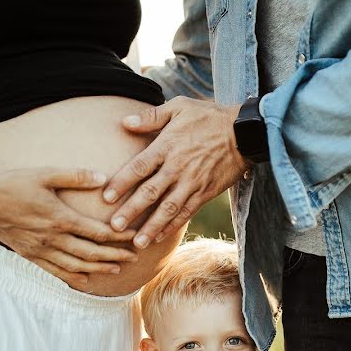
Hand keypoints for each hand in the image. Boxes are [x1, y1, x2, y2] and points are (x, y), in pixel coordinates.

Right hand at [0, 168, 138, 286]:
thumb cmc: (13, 185)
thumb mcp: (45, 174)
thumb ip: (75, 176)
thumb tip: (103, 176)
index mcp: (60, 218)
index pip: (97, 232)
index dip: (118, 237)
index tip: (134, 237)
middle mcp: (53, 238)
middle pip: (91, 253)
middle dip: (115, 256)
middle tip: (134, 258)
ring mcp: (41, 250)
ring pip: (76, 266)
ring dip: (98, 269)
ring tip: (116, 270)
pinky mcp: (31, 255)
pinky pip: (56, 271)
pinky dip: (73, 277)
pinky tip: (85, 279)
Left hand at [102, 97, 249, 247]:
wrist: (244, 132)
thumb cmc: (209, 116)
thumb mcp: (180, 107)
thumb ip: (151, 116)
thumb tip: (124, 122)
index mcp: (168, 145)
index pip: (139, 167)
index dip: (121, 183)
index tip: (105, 197)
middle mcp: (178, 167)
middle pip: (150, 193)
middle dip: (131, 211)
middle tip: (114, 228)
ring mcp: (192, 183)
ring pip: (168, 209)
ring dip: (151, 227)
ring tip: (136, 243)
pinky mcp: (205, 193)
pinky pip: (186, 213)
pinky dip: (172, 226)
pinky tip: (159, 237)